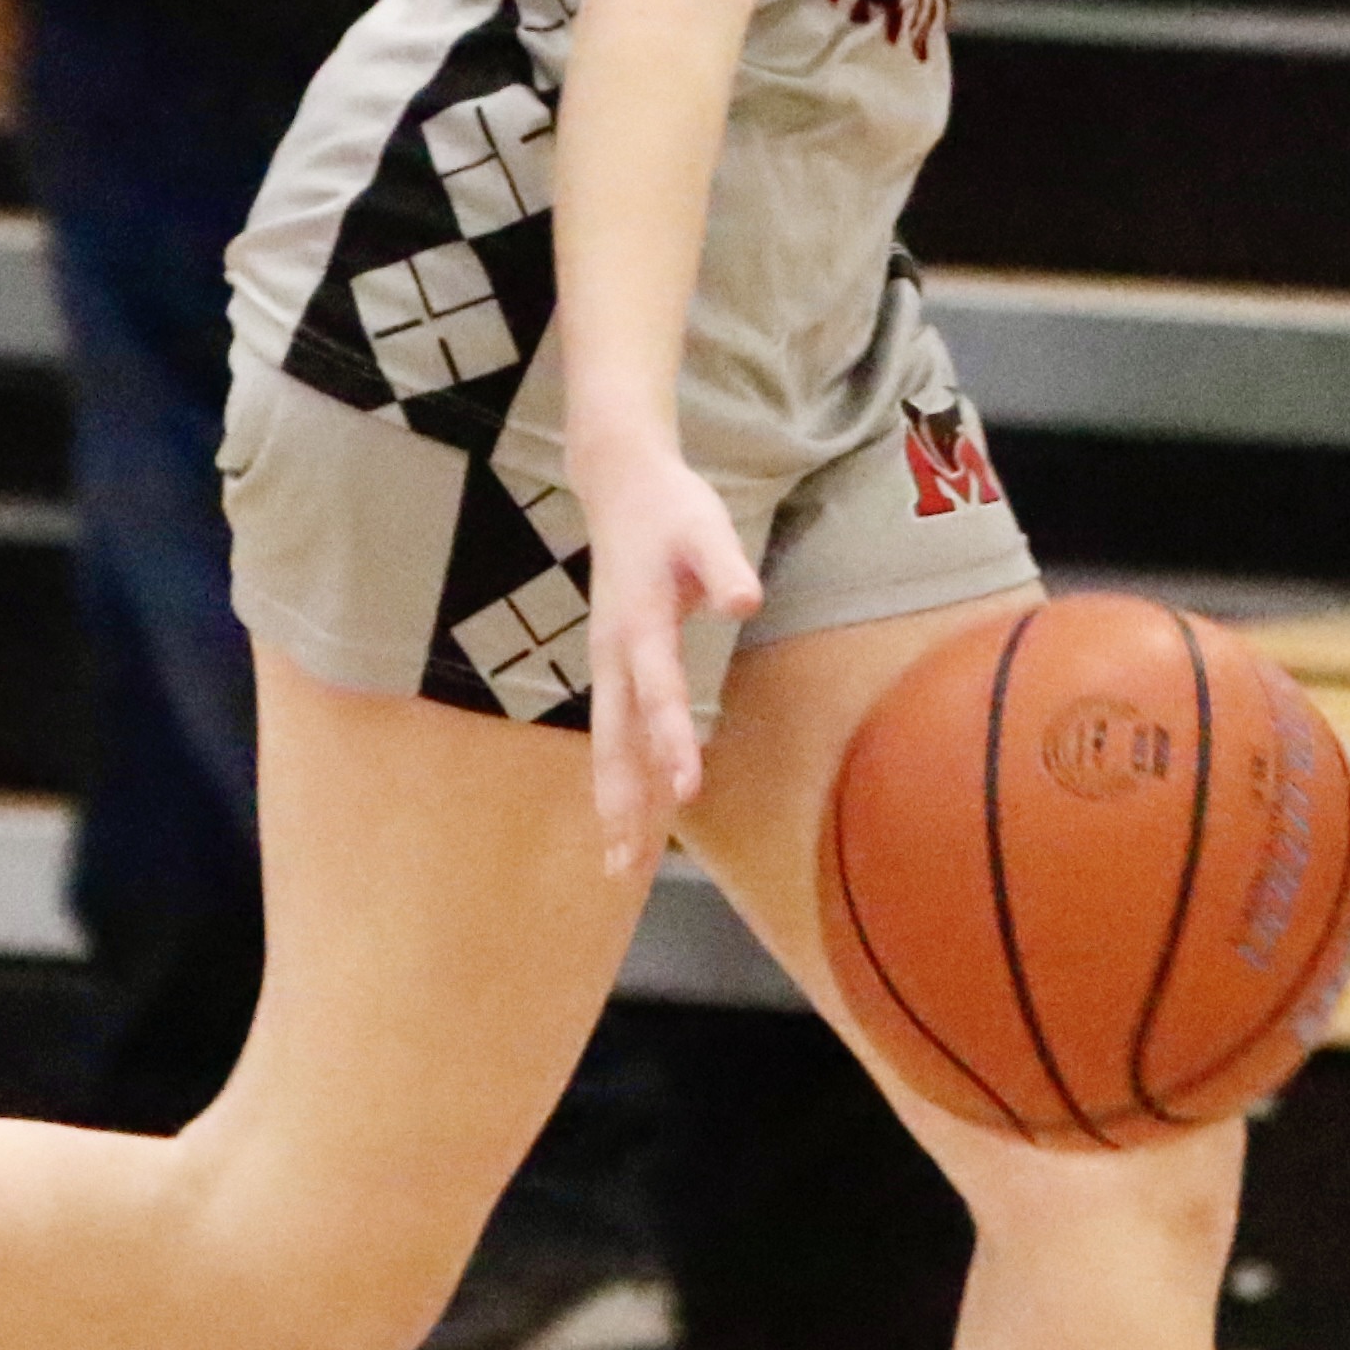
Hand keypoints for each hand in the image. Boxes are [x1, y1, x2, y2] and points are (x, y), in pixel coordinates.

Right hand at [573, 427, 762, 877]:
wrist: (619, 486)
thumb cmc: (670, 508)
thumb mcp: (704, 525)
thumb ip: (724, 566)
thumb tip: (744, 602)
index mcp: (638, 623)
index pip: (657, 691)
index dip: (669, 739)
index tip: (685, 789)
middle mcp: (612, 653)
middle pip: (614, 738)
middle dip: (621, 800)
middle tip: (624, 863)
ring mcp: (606, 663)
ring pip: (607, 743)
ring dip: (614, 801)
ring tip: (618, 864)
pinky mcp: (611, 668)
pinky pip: (612, 733)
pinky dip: (617, 778)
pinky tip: (630, 818)